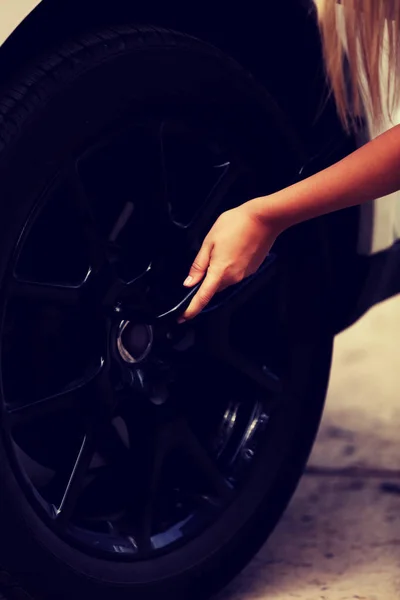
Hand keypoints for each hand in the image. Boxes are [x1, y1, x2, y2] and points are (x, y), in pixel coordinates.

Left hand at [180, 200, 280, 320]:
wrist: (263, 218)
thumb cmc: (235, 224)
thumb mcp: (209, 242)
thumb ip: (199, 264)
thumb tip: (189, 283)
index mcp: (219, 272)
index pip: (203, 297)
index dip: (191, 309)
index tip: (182, 317)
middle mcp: (233, 278)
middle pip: (213, 288)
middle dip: (206, 281)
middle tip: (206, 260)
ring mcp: (244, 275)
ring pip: (224, 280)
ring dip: (219, 271)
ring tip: (222, 247)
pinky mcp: (252, 270)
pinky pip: (235, 274)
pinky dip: (230, 266)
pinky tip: (232, 249)